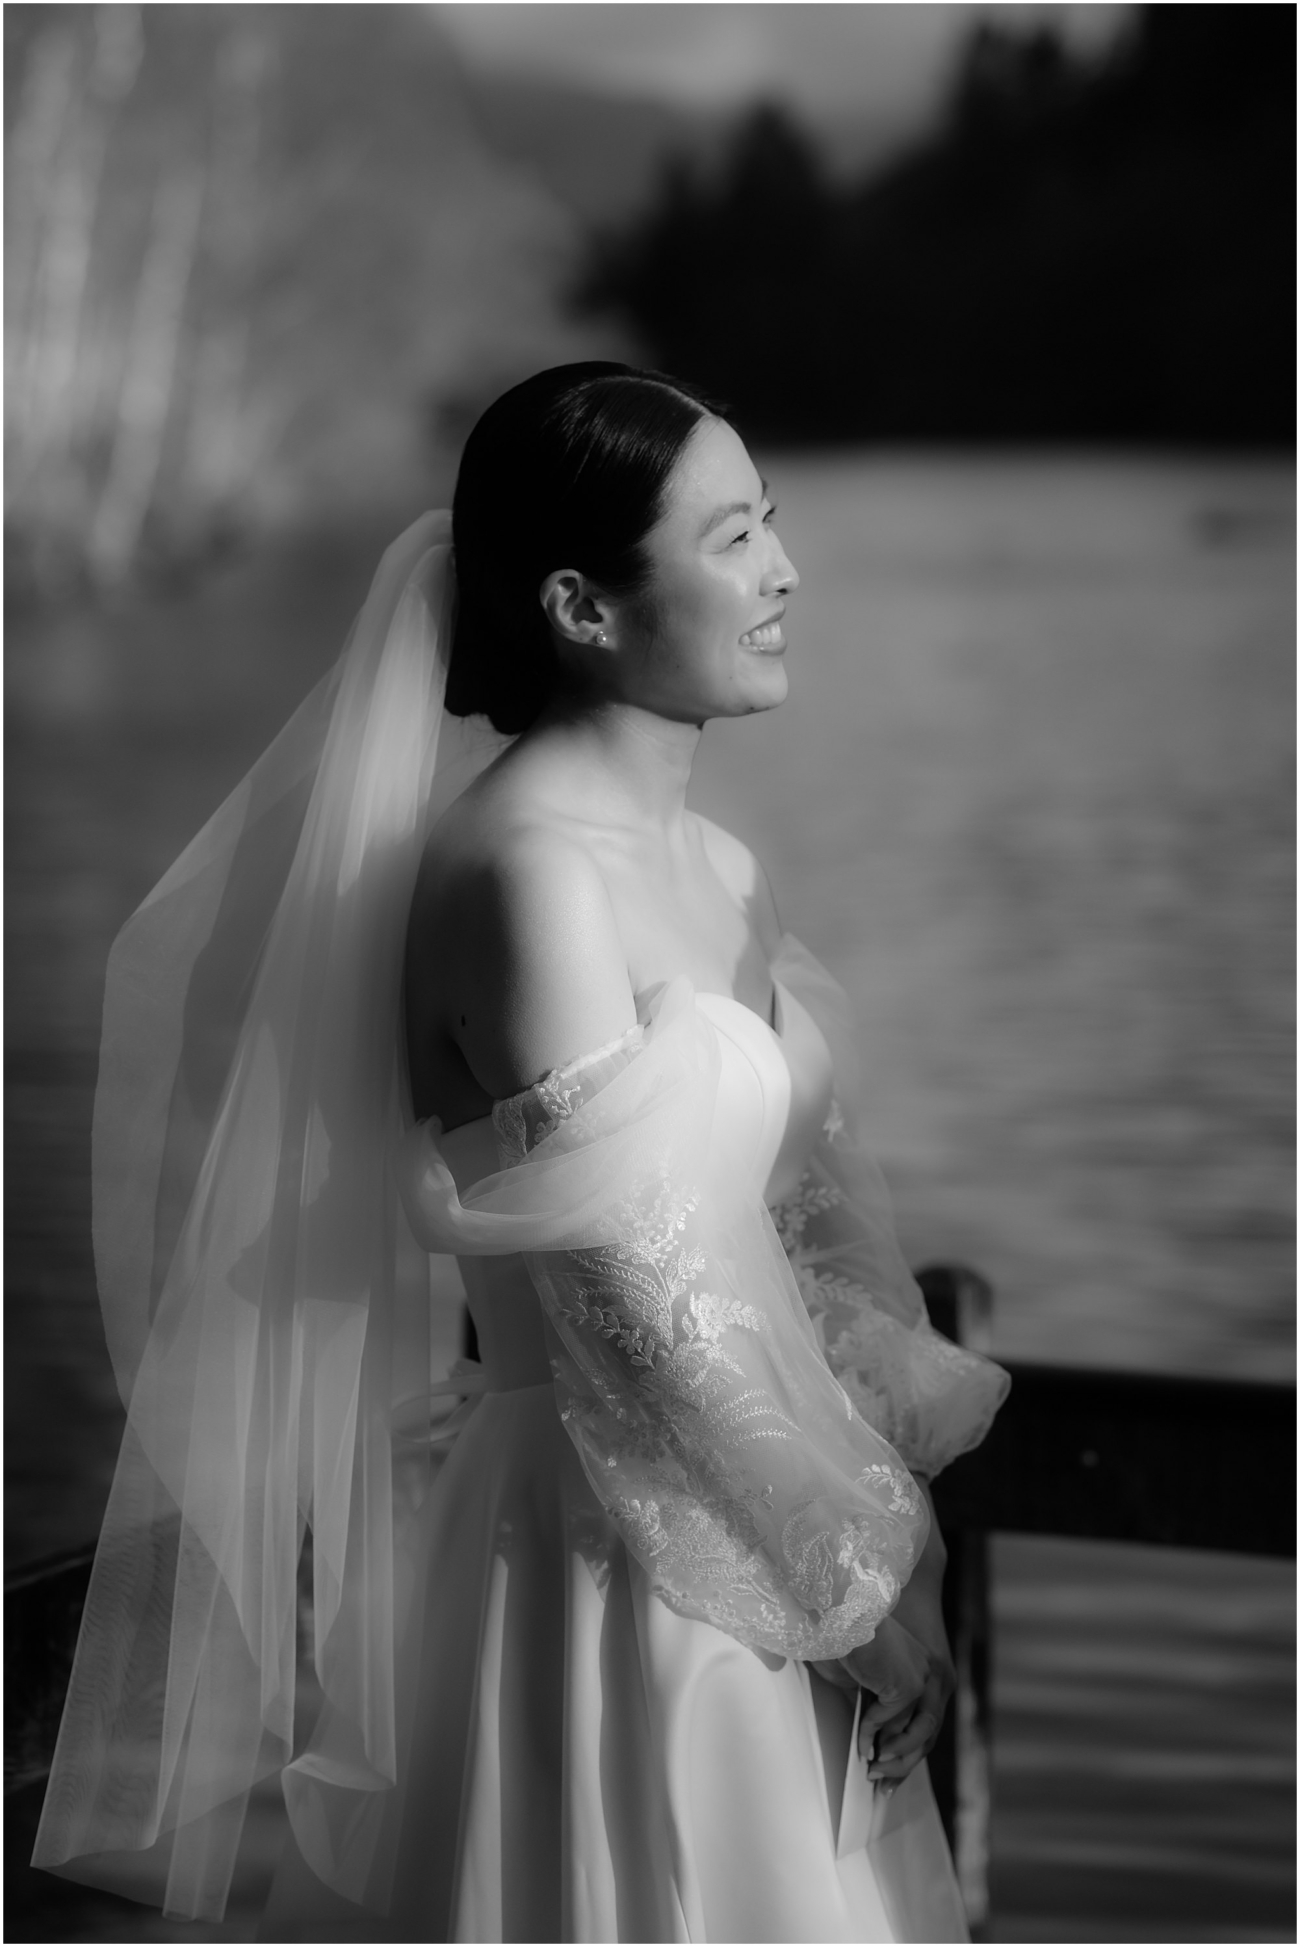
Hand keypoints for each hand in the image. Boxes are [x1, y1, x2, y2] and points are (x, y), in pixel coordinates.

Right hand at [852, 1597, 954, 1790]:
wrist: (844, 1607)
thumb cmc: (848, 1635)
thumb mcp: (861, 1678)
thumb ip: (871, 1703)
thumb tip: (870, 1737)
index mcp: (923, 1673)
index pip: (924, 1724)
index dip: (907, 1755)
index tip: (887, 1781)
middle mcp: (932, 1678)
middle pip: (927, 1735)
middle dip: (902, 1766)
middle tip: (879, 1786)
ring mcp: (925, 1679)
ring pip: (919, 1734)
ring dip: (894, 1757)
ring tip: (871, 1768)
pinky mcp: (911, 1682)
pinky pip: (894, 1720)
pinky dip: (875, 1733)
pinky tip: (861, 1740)